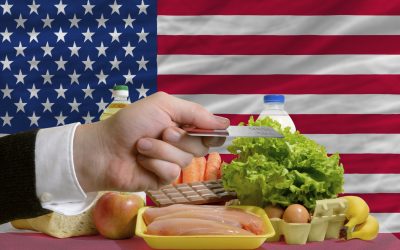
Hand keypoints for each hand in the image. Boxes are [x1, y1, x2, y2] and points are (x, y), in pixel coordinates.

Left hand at [73, 92, 228, 191]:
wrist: (104, 149)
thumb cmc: (130, 123)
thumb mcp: (163, 105)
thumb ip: (195, 112)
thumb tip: (225, 123)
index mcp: (183, 124)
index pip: (210, 130)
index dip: (212, 131)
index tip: (208, 130)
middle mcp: (180, 143)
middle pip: (202, 146)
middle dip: (180, 138)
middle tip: (162, 132)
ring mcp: (172, 161)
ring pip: (186, 160)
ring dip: (161, 150)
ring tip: (142, 146)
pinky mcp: (163, 179)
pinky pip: (172, 173)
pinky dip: (155, 164)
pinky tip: (141, 161)